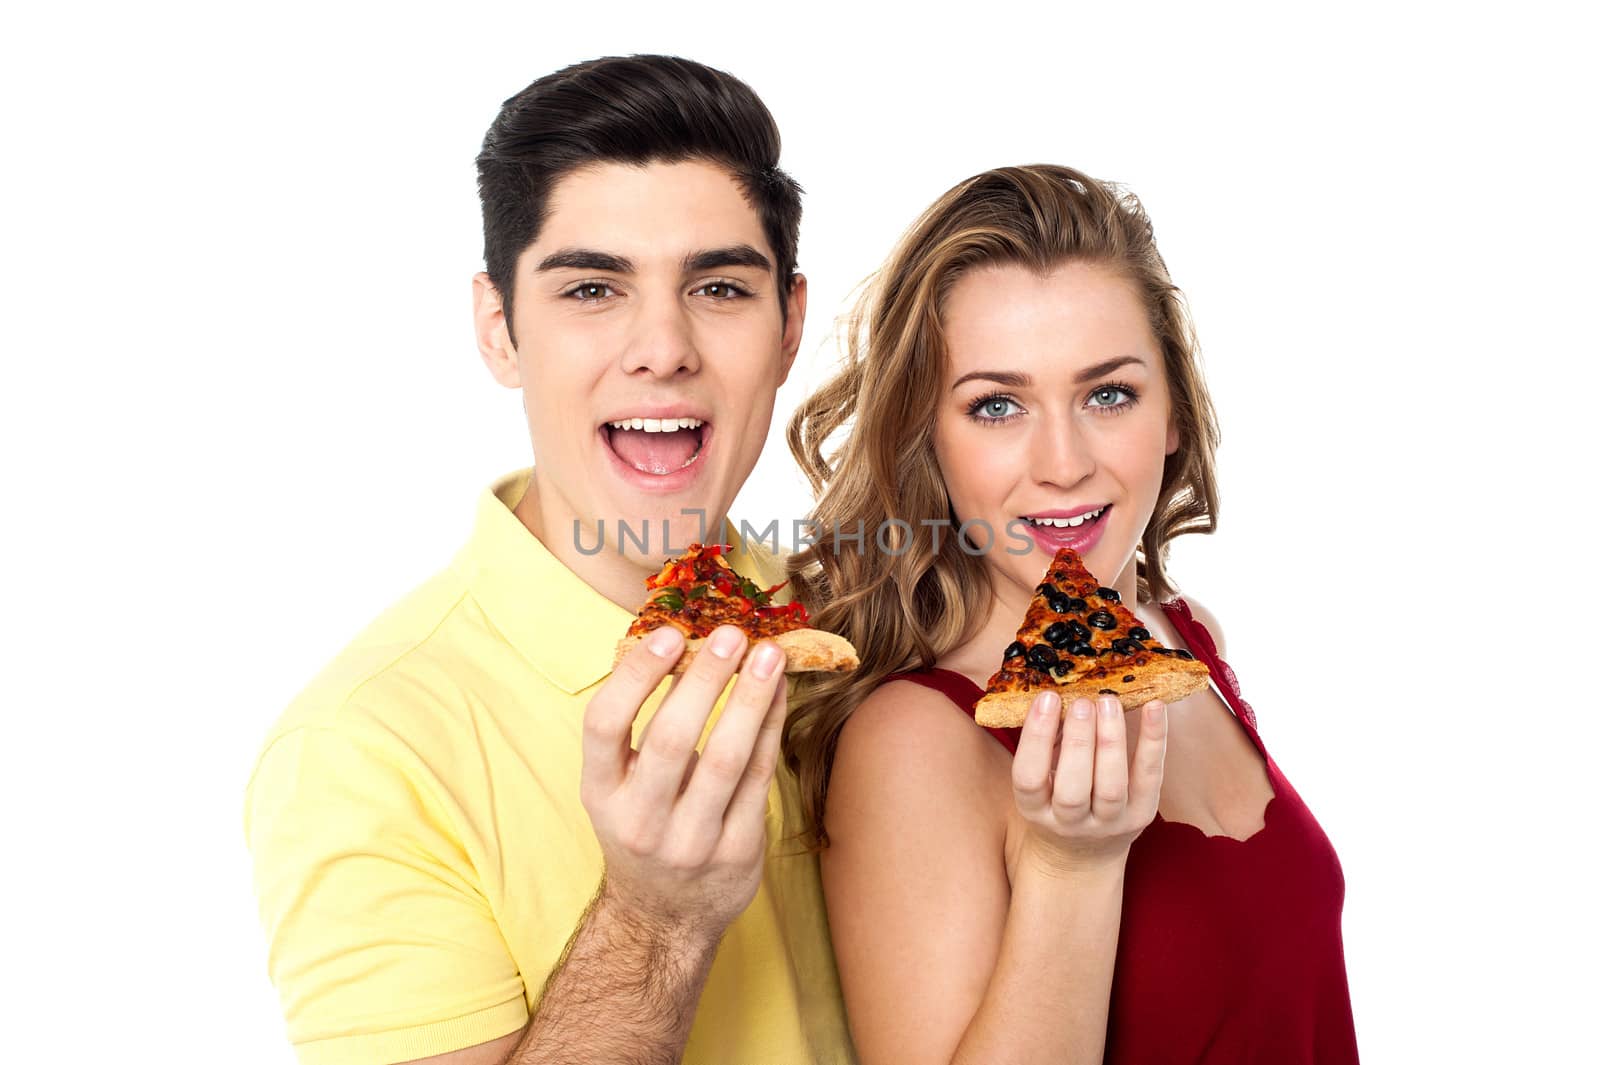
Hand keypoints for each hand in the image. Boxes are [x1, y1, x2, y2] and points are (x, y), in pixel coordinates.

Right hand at [579, 624, 786, 935]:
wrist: (664, 917)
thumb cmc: (644, 824)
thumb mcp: (620, 784)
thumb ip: (639, 726)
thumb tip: (681, 642)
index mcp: (600, 793)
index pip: (604, 725)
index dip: (635, 676)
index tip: (668, 634)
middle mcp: (639, 821)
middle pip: (671, 739)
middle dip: (705, 680)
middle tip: (732, 634)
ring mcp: (689, 842)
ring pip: (725, 760)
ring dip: (750, 700)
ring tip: (769, 655)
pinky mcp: (735, 852)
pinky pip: (757, 780)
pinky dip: (770, 730)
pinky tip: (779, 695)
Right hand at [1011, 693, 1166, 875]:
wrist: (1083, 853)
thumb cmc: (1056, 798)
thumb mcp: (1040, 778)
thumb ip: (1046, 740)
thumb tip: (1060, 688)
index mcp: (1035, 810)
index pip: (1029, 778)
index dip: (1036, 737)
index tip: (1047, 698)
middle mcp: (1069, 822)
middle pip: (1073, 788)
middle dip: (1079, 740)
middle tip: (1083, 701)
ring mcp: (1108, 823)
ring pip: (1111, 787)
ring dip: (1112, 740)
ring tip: (1109, 702)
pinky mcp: (1141, 816)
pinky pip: (1149, 777)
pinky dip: (1153, 740)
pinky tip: (1155, 706)